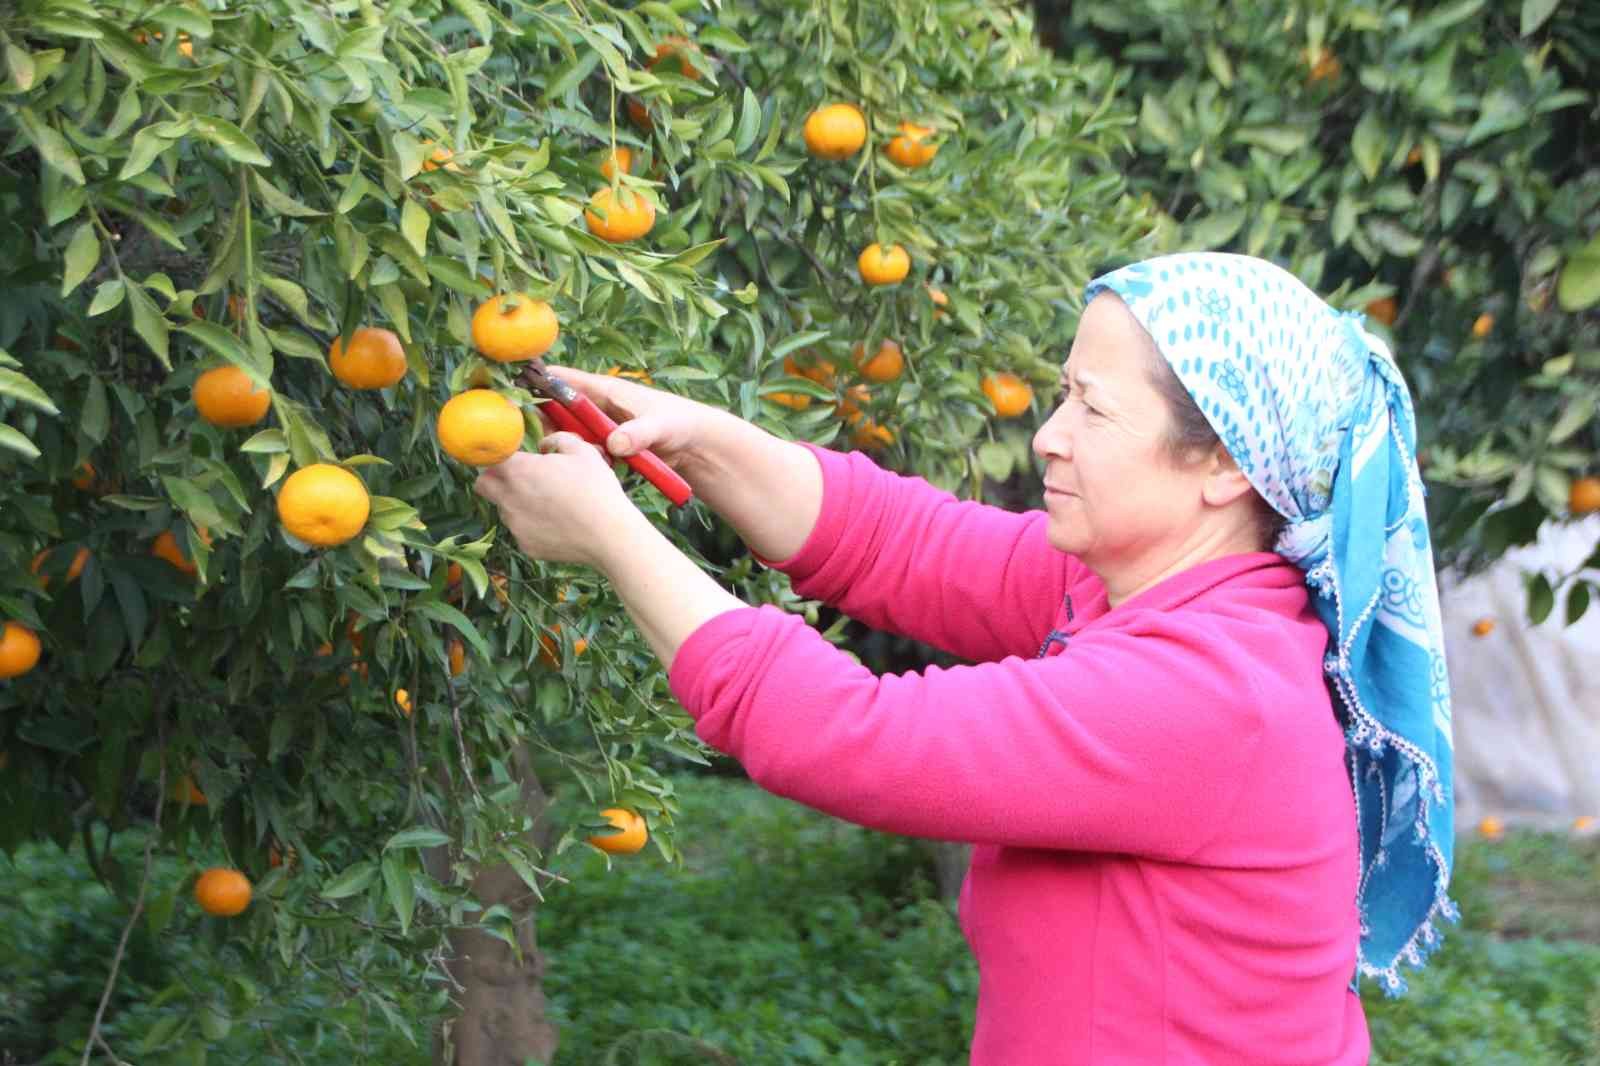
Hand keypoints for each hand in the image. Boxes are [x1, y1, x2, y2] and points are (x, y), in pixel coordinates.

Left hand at [473, 433, 636, 567]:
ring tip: (549, 505)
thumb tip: (544, 446)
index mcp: (519, 470)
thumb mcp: (582, 451)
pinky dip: (532, 526)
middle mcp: (509, 498)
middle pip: (483, 485)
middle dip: (494, 479)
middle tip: (520, 479)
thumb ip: (557, 440)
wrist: (610, 535)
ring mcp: (515, 525)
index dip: (498, 456)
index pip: (488, 459)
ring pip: (504, 509)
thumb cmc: (597, 489)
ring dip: (516, 503)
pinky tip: (557, 524)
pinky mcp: (526, 546)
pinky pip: (521, 531)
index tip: (511, 457)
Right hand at [535, 365, 728, 472]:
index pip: (563, 380)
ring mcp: (600, 428)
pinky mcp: (605, 447)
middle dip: (540, 423)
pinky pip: (581, 451)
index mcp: (606, 390)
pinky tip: (571, 472)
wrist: (699, 447)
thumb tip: (614, 445)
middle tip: (523, 440)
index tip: (509, 394)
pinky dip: (574, 460)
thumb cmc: (680, 425)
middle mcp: (598, 406)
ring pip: (566, 434)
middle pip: (556, 410)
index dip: (536, 384)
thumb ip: (638, 435)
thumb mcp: (659, 428)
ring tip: (549, 459)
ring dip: (558, 446)